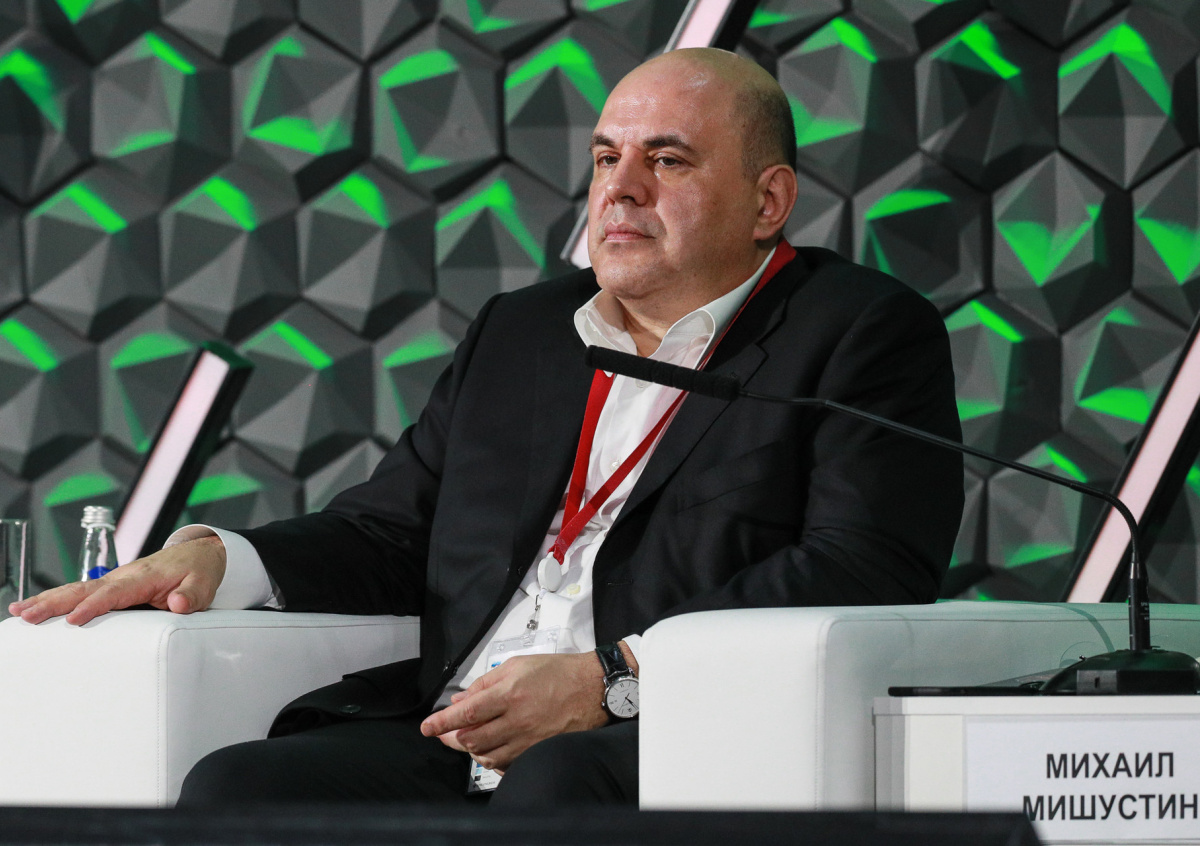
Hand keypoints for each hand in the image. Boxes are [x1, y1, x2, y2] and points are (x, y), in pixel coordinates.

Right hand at [6, 535, 226, 625]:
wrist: (201, 554)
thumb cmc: (200, 571)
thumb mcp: (204, 584)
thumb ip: (192, 596)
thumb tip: (179, 604)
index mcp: (145, 577)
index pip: (114, 593)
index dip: (93, 606)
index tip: (73, 620)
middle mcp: (124, 576)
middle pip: (84, 588)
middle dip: (54, 602)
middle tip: (27, 615)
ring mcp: (115, 579)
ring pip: (76, 588)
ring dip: (47, 599)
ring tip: (19, 612)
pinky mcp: (112, 585)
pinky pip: (80, 591)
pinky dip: (56, 598)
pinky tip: (32, 607)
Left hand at [419, 651, 608, 772]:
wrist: (592, 688)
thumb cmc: (558, 672)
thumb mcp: (519, 665)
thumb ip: (486, 682)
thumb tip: (461, 699)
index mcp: (510, 693)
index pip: (467, 713)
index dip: (443, 722)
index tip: (427, 727)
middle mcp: (517, 719)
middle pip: (473, 739)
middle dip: (452, 737)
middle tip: (443, 733)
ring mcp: (529, 739)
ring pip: (487, 755)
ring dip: (472, 749)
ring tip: (469, 739)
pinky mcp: (538, 751)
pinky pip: (506, 764)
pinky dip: (492, 759)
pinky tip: (490, 750)